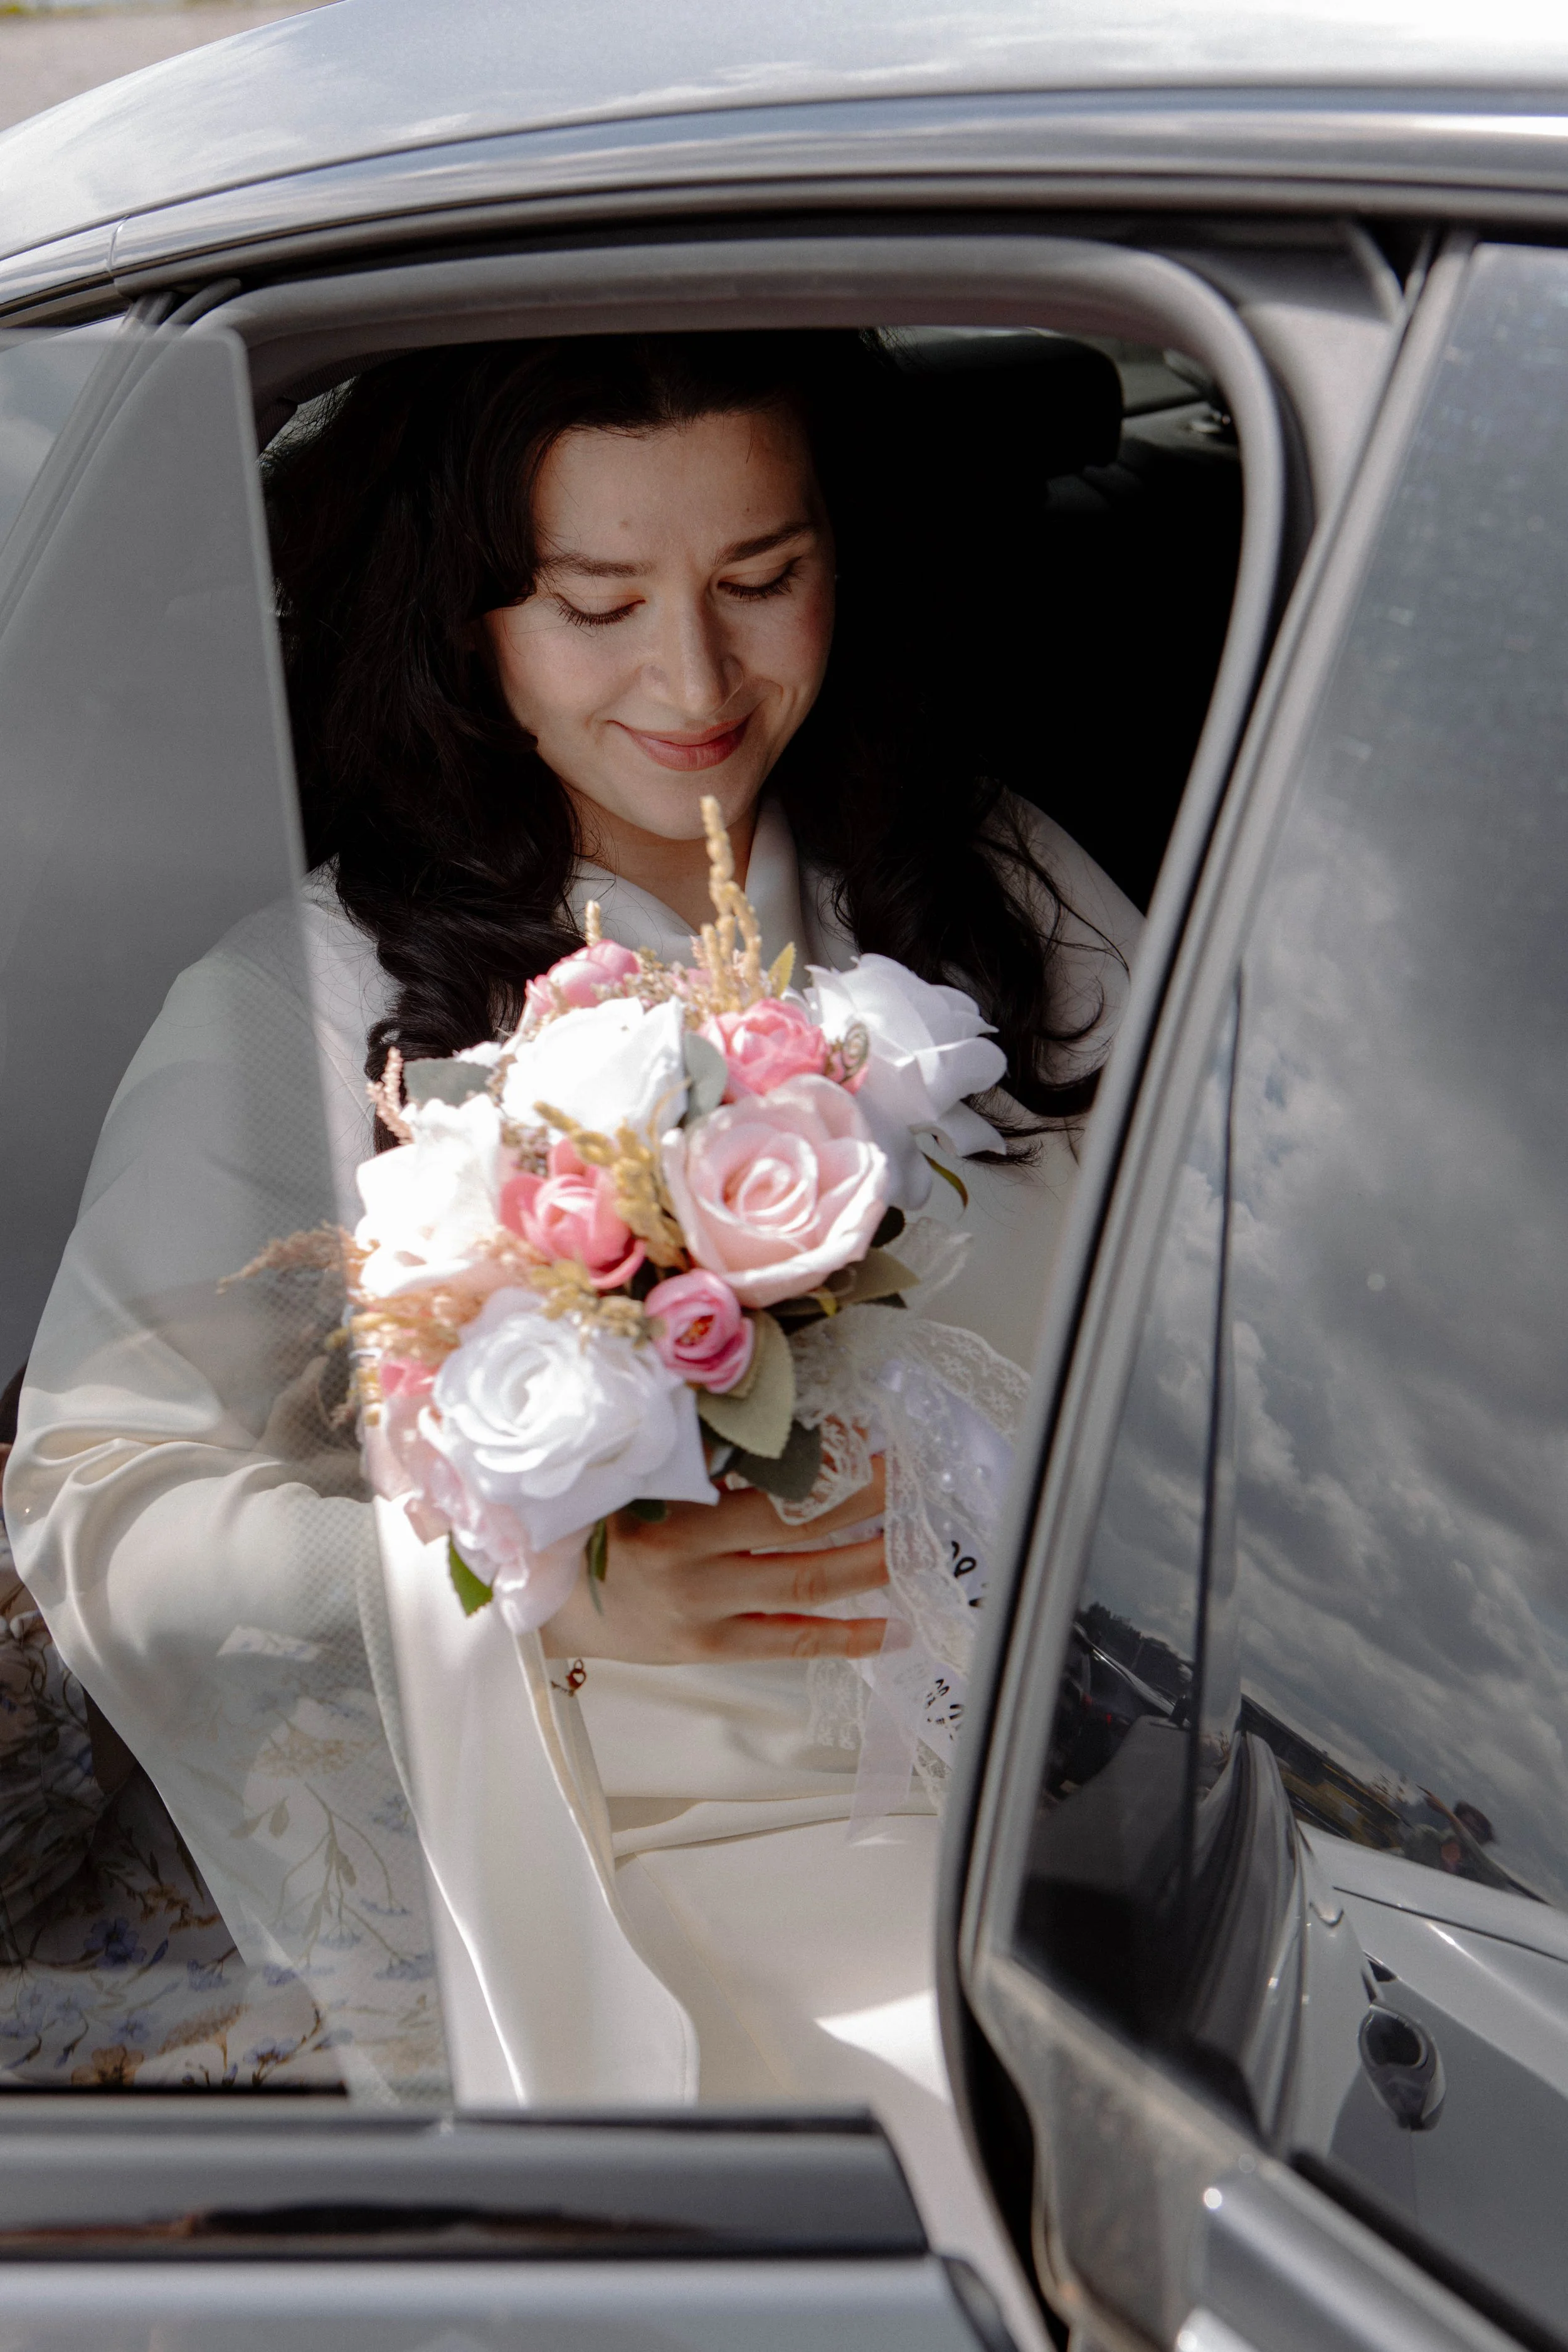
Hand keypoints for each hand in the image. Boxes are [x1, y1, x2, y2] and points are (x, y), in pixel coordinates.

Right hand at [540, 1459, 887, 1663]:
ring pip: (804, 1584)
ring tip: (917, 1544)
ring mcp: (702, 1609)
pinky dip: (845, 1636)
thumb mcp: (626, 1479)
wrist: (542, 1604)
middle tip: (913, 1477)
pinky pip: (789, 1641)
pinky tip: (893, 1627)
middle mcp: (689, 1561)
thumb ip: (688, 1452)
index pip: (762, 1478)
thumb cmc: (586, 1526)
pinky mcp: (708, 1647)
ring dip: (869, 1562)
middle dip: (864, 1502)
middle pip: (798, 1527)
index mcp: (666, 1507)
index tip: (868, 1434)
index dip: (823, 1461)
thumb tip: (764, 1413)